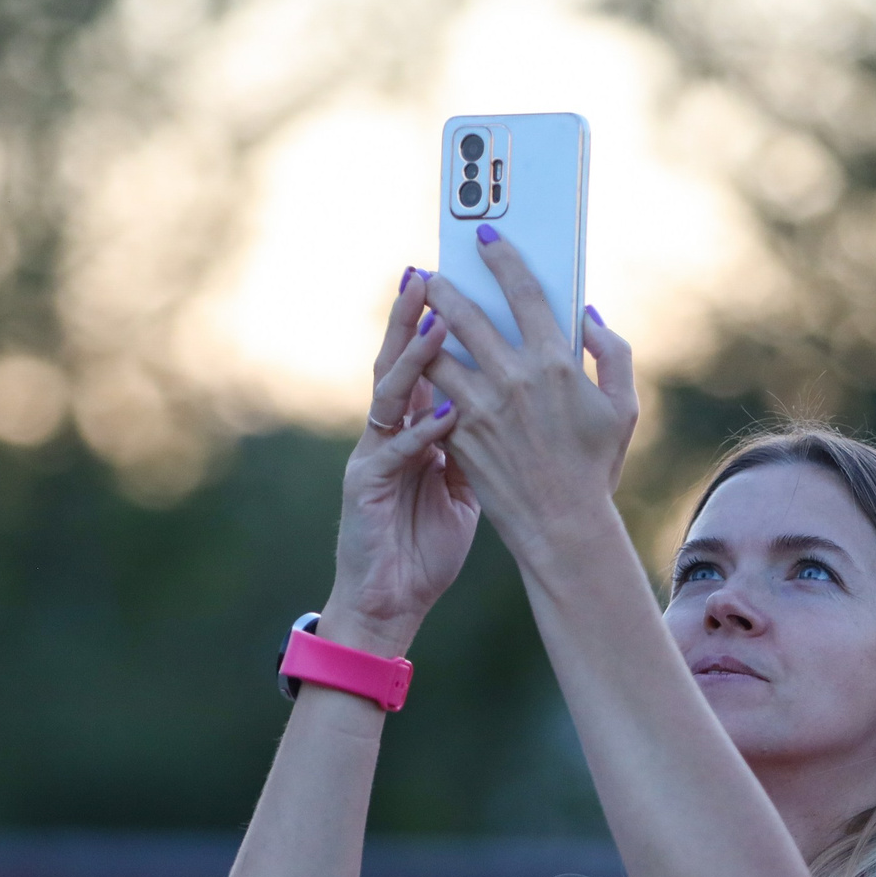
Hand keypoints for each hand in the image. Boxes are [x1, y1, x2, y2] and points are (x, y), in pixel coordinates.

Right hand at [325, 271, 479, 655]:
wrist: (389, 603)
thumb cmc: (425, 547)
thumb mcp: (462, 488)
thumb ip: (475, 443)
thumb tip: (510, 403)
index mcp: (411, 429)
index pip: (422, 364)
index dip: (433, 322)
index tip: (453, 280)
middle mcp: (386, 433)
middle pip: (396, 362)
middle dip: (410, 316)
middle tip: (428, 273)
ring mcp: (372, 456)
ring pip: (388, 394)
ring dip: (413, 358)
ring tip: (436, 323)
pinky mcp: (365, 487)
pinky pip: (395, 451)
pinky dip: (419, 432)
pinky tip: (445, 412)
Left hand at [421, 233, 637, 571]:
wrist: (561, 524)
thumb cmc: (595, 466)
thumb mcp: (623, 408)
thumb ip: (612, 354)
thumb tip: (587, 318)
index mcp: (556, 363)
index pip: (524, 292)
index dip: (503, 258)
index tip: (486, 238)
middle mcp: (514, 378)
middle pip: (467, 314)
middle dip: (445, 286)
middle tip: (430, 271)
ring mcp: (481, 407)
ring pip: (439, 350)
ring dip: (424, 328)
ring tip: (416, 314)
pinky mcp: (459, 434)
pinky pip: (435, 392)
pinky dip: (424, 372)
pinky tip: (416, 361)